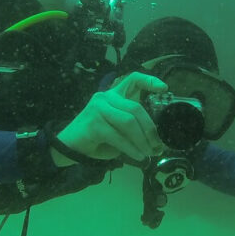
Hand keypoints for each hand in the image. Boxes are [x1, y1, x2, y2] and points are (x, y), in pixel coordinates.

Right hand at [53, 72, 167, 163]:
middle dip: (150, 128)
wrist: (70, 147)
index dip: (149, 81)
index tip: (164, 89)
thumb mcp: (118, 130)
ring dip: (142, 140)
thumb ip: (133, 128)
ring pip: (128, 122)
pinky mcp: (94, 123)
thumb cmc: (96, 138)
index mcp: (113, 95)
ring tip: (149, 152)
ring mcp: (98, 108)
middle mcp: (105, 97)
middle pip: (136, 108)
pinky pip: (118, 136)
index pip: (133, 79)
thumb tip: (157, 142)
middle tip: (158, 145)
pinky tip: (138, 156)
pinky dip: (131, 148)